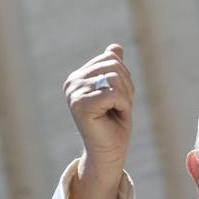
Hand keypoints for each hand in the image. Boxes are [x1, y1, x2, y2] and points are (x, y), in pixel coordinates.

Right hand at [63, 44, 134, 170]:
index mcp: (79, 77)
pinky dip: (124, 106)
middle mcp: (72, 82)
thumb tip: (115, 47)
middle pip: (113, 65)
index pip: (110, 58)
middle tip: (120, 107)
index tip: (118, 98)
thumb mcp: (118, 90)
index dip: (124, 77)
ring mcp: (74, 93)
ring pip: (115, 78)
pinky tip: (116, 116)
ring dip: (126, 97)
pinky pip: (115, 94)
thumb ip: (114, 69)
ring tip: (117, 112)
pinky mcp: (81, 105)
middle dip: (127, 86)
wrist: (110, 151)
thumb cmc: (115, 123)